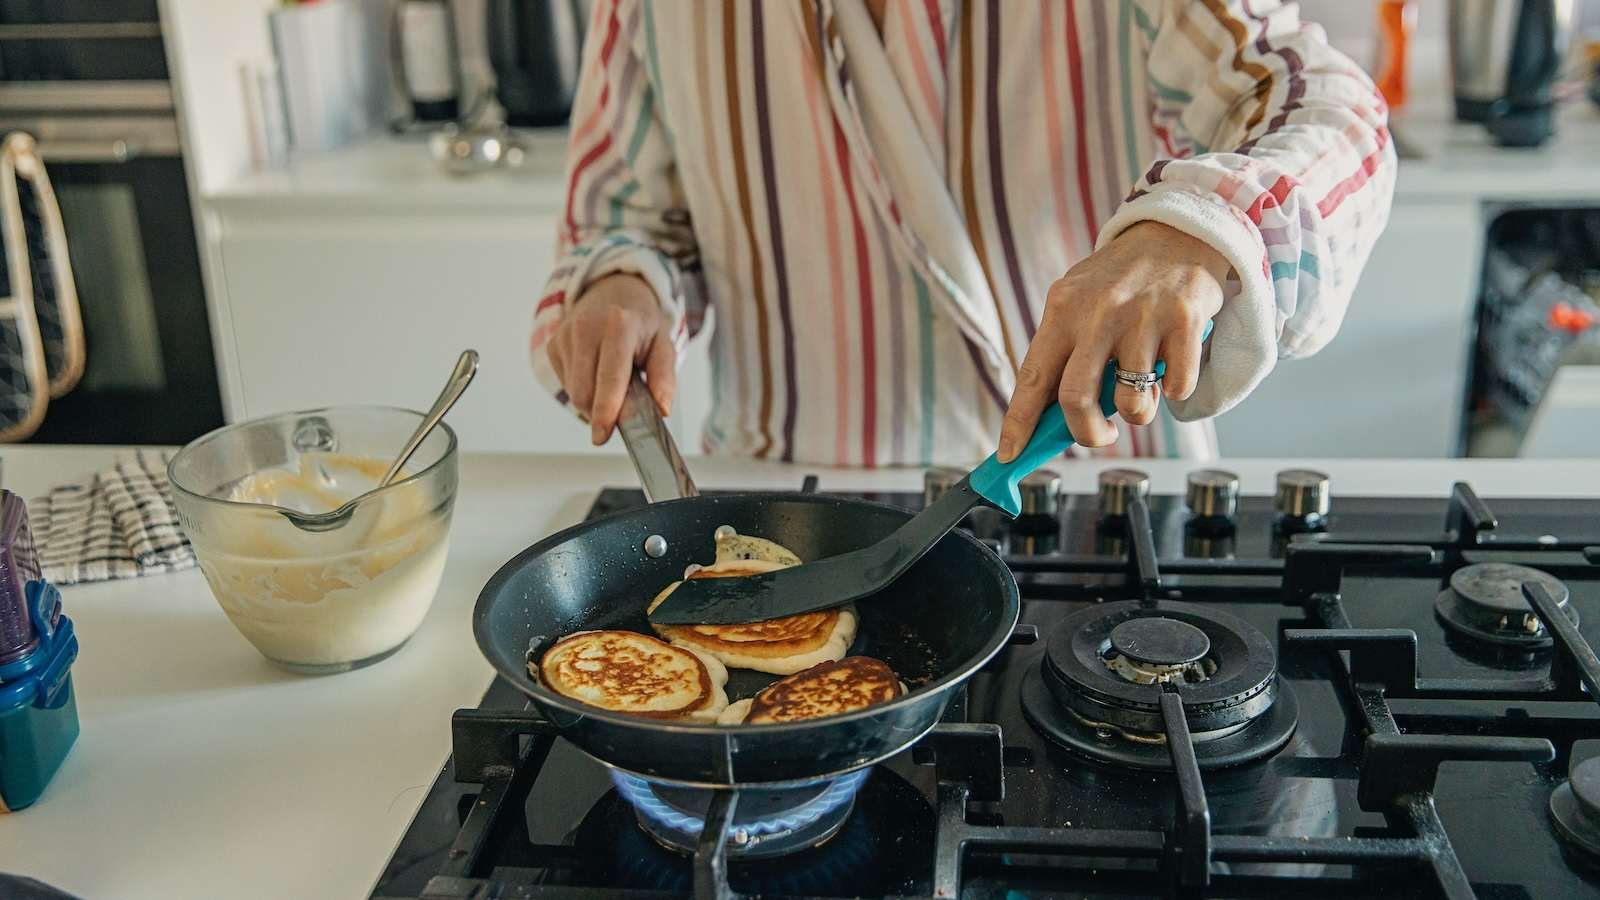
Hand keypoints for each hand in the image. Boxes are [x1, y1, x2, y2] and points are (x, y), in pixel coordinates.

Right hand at [545, 273, 675, 444]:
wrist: (612, 292)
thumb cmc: (640, 323)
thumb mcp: (663, 345)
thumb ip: (664, 378)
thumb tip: (662, 409)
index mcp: (619, 325)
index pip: (610, 376)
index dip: (606, 409)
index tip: (602, 434)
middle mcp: (586, 327)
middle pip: (585, 392)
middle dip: (602, 410)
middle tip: (622, 404)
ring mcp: (565, 335)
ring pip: (573, 392)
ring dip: (593, 399)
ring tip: (610, 379)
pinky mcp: (552, 344)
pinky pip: (566, 384)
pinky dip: (583, 387)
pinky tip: (595, 370)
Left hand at [997, 222, 1227, 460]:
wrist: (1179, 230)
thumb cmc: (1122, 278)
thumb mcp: (1080, 301)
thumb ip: (1065, 351)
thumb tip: (1049, 416)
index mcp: (1062, 310)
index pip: (1031, 378)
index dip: (1018, 423)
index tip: (1009, 455)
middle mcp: (1098, 313)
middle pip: (1076, 400)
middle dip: (1087, 433)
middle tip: (1098, 434)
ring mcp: (1143, 318)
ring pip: (1131, 403)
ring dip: (1137, 413)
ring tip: (1141, 390)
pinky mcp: (1185, 322)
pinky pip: (1177, 389)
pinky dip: (1174, 392)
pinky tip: (1171, 366)